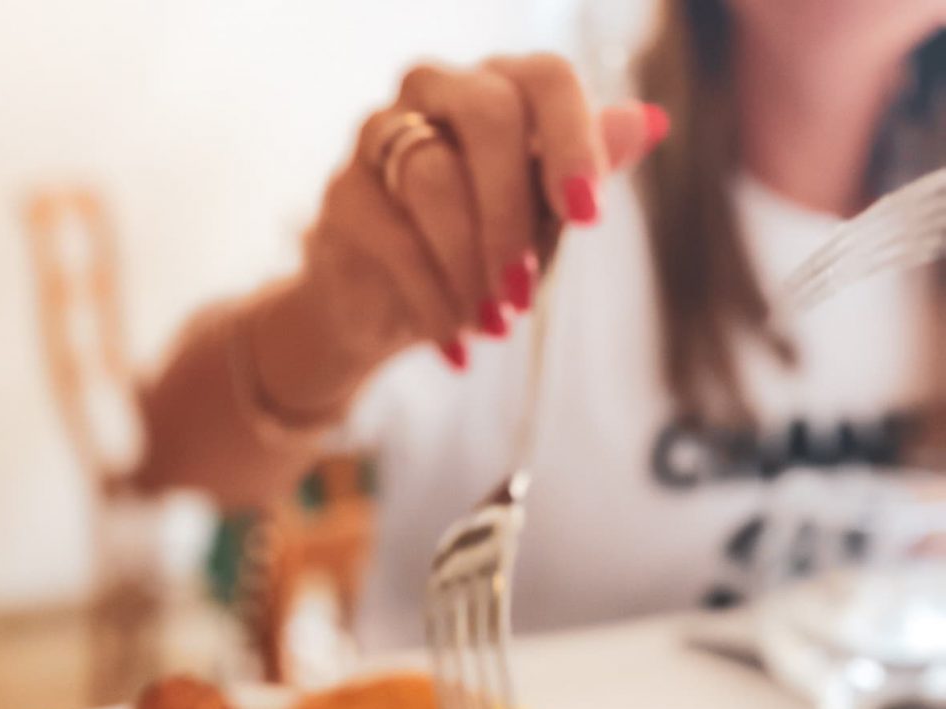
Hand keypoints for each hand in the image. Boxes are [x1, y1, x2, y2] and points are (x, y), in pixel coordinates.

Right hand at [293, 55, 667, 380]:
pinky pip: (394, 239)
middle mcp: (438, 91)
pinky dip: (434, 301)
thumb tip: (648, 123)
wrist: (383, 312)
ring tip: (493, 326)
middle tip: (523, 293)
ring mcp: (381, 135)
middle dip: (514, 213)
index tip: (588, 217)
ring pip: (434, 177)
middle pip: (488, 113)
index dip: (572, 140)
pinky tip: (456, 347)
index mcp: (500, 86)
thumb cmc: (474, 254)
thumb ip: (581, 173)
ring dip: (471, 266)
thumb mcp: (540, 220)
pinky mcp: (343, 194)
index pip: (546, 78)